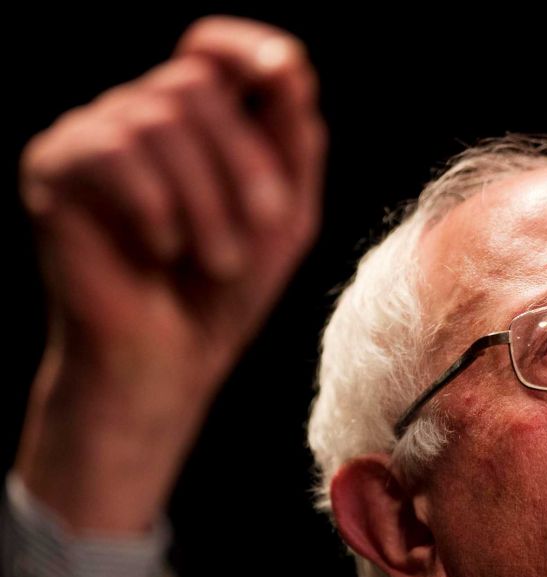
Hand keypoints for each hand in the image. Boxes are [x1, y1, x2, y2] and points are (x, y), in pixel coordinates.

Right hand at [14, 16, 326, 534]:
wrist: (169, 360)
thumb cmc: (229, 289)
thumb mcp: (284, 213)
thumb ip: (292, 139)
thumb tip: (286, 61)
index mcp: (196, 124)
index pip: (209, 46)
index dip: (245, 45)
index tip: (281, 71)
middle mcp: (139, 115)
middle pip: (196, 83)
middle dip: (244, 161)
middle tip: (263, 228)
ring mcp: (92, 135)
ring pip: (158, 117)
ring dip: (207, 198)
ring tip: (218, 261)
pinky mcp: (53, 166)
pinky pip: (110, 149)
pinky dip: (154, 205)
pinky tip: (162, 250)